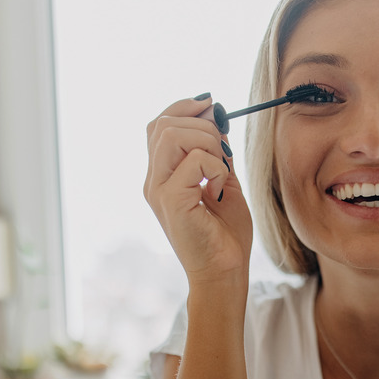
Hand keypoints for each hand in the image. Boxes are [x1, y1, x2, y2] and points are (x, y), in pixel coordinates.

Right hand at [144, 95, 252, 283]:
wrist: (225, 271)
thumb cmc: (225, 233)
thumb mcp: (223, 181)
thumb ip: (217, 153)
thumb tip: (216, 118)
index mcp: (162, 174)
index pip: (159, 124)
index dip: (185, 107)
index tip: (211, 107)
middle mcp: (154, 180)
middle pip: (163, 124)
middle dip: (202, 125)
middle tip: (224, 149)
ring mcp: (158, 190)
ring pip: (173, 135)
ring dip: (209, 143)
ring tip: (221, 170)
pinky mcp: (171, 201)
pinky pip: (195, 161)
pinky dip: (216, 167)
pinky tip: (219, 188)